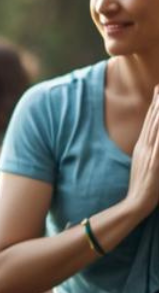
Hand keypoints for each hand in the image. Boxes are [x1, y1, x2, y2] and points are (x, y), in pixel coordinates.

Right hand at [127, 87, 158, 218]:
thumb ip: (149, 152)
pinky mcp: (156, 163)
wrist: (136, 202)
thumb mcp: (143, 164)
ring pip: (156, 128)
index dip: (155, 105)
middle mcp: (145, 147)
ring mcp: (150, 154)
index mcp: (142, 147)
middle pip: (153, 120)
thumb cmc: (143, 186)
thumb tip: (153, 146)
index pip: (149, 121)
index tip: (158, 90)